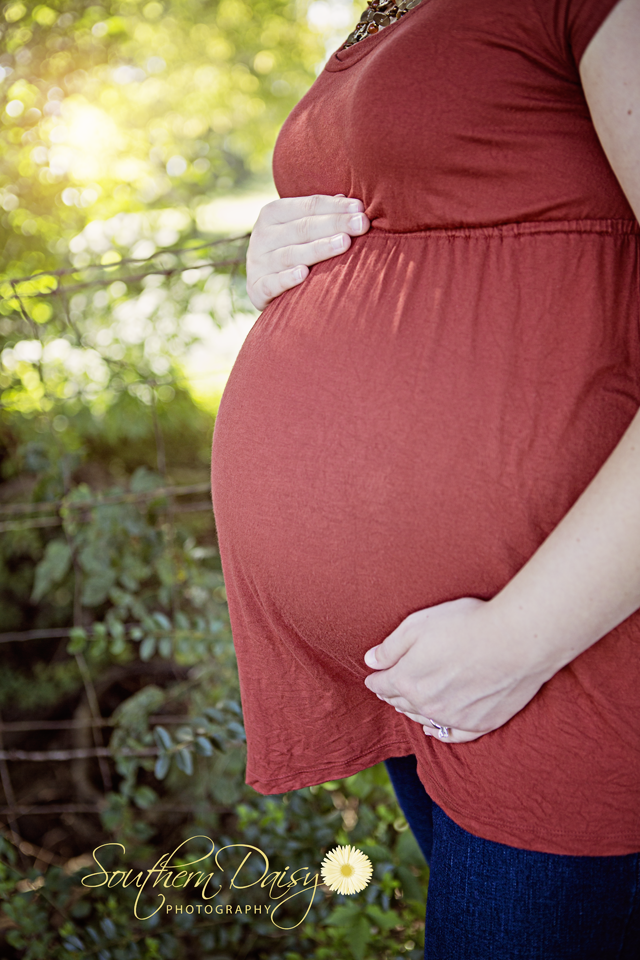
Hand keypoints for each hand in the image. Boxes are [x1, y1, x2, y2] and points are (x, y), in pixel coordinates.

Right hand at [246, 194, 370, 310]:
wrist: (261, 286)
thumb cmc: (292, 249)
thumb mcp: (300, 229)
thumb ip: (321, 216)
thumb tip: (353, 204)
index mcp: (272, 213)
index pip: (308, 206)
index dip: (335, 207)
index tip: (361, 209)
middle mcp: (262, 236)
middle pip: (302, 228)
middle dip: (335, 224)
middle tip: (361, 224)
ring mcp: (257, 263)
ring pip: (291, 254)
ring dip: (318, 249)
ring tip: (344, 243)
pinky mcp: (256, 289)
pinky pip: (272, 283)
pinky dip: (286, 279)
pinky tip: (303, 274)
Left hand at [363, 597, 553, 742]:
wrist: (517, 640)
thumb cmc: (467, 624)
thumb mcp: (418, 625)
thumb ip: (390, 647)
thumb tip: (370, 661)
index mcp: (408, 681)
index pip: (382, 684)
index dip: (375, 678)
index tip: (374, 675)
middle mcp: (427, 705)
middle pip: (401, 702)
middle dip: (392, 693)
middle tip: (388, 688)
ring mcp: (454, 718)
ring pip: (423, 719)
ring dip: (412, 710)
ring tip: (406, 703)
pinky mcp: (481, 724)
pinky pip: (453, 736)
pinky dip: (440, 731)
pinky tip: (434, 728)